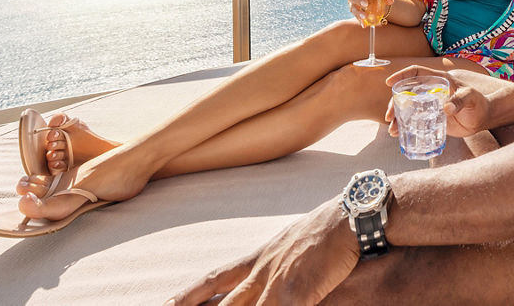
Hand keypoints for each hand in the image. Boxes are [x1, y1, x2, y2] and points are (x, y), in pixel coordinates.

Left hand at [166, 199, 357, 305]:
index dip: (188, 294)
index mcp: (258, 258)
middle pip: (222, 303)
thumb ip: (277, 261)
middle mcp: (261, 272)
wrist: (349, 217)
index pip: (214, 278)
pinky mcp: (295, 293)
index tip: (164, 304)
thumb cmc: (327, 230)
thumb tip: (271, 270)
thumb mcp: (292, 243)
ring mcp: (276, 283)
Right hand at [346, 0, 391, 25]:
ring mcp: (351, 3)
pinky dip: (360, 21)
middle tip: (366, 4)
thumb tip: (390, 1)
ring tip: (364, 16)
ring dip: (358, 12)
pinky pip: (355, 16)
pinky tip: (364, 25)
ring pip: (352, 7)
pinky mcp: (353, 11)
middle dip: (359, 0)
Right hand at [384, 66, 506, 137]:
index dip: (401, 75)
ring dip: (397, 118)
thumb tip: (446, 108)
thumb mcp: (470, 98)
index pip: (416, 73)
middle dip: (394, 103)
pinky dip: (405, 126)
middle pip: (406, 93)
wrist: (483, 118)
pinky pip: (415, 121)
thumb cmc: (478, 103)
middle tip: (389, 116)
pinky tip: (399, 134)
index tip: (389, 83)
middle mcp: (431, 91)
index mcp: (438, 81)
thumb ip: (459, 101)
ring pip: (408, 109)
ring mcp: (430, 105)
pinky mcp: (431, 118)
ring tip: (393, 130)